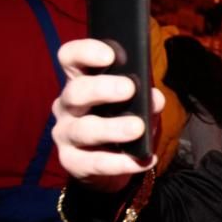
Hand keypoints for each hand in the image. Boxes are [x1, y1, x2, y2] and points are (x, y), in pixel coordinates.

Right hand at [52, 39, 164, 192]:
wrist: (109, 168)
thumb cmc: (121, 124)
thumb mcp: (137, 108)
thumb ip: (146, 100)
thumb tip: (155, 98)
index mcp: (80, 82)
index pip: (71, 58)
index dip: (85, 52)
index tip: (109, 55)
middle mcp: (67, 105)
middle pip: (76, 92)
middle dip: (102, 89)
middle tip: (129, 89)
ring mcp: (65, 134)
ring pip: (84, 129)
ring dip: (112, 128)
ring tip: (137, 127)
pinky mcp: (72, 162)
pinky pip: (94, 162)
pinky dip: (120, 162)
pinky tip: (143, 159)